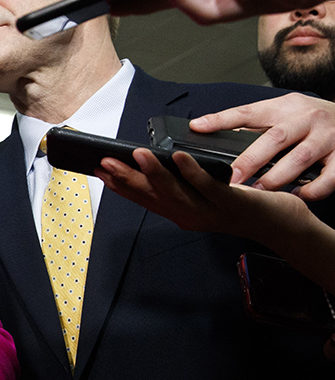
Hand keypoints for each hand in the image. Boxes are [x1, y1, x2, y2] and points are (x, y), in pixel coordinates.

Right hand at [97, 148, 334, 294]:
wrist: (281, 225)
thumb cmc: (243, 206)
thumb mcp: (205, 198)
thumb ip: (183, 186)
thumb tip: (158, 165)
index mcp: (180, 214)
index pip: (143, 199)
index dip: (120, 186)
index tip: (100, 170)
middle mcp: (189, 215)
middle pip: (152, 196)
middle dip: (127, 178)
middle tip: (106, 162)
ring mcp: (208, 211)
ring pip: (175, 191)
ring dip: (154, 172)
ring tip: (138, 155)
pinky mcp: (230, 202)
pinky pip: (206, 185)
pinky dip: (190, 170)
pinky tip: (179, 155)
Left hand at [184, 93, 334, 197]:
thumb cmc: (310, 120)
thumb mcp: (284, 112)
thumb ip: (255, 124)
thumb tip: (211, 132)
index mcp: (285, 107)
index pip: (249, 112)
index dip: (222, 119)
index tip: (198, 127)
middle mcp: (306, 119)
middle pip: (274, 138)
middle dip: (250, 160)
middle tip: (231, 179)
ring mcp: (327, 137)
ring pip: (299, 159)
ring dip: (276, 178)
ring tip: (258, 192)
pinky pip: (329, 177)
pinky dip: (312, 189)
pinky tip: (298, 196)